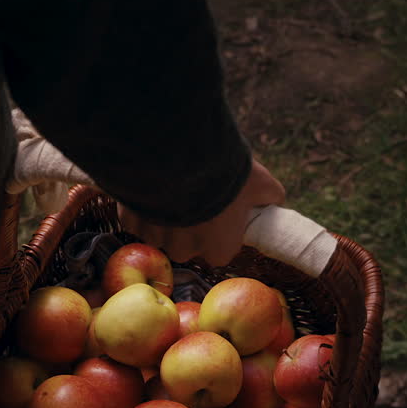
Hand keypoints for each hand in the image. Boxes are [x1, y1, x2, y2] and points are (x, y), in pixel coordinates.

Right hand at [119, 159, 284, 266]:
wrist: (177, 156)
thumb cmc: (224, 174)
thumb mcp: (258, 180)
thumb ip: (269, 194)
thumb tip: (275, 199)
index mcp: (219, 249)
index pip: (219, 250)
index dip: (218, 233)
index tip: (218, 214)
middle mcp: (186, 251)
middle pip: (186, 245)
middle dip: (187, 226)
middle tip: (191, 196)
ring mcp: (156, 238)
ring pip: (159, 233)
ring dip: (162, 216)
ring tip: (169, 187)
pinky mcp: (131, 223)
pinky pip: (136, 219)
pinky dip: (140, 206)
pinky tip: (149, 186)